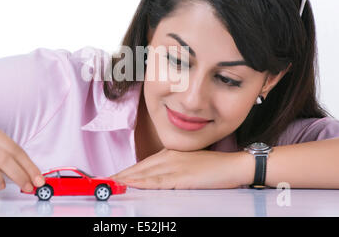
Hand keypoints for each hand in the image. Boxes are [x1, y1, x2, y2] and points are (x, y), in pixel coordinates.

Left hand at [110, 148, 253, 188]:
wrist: (234, 165)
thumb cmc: (214, 167)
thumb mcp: (189, 165)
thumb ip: (173, 170)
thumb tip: (158, 179)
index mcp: (170, 153)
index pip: (143, 164)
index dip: (127, 172)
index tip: (113, 177)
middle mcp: (169, 157)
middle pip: (139, 168)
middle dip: (121, 176)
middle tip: (104, 182)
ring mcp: (174, 166)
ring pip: (144, 174)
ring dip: (126, 180)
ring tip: (110, 185)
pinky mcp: (181, 176)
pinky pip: (158, 181)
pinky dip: (142, 183)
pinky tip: (131, 185)